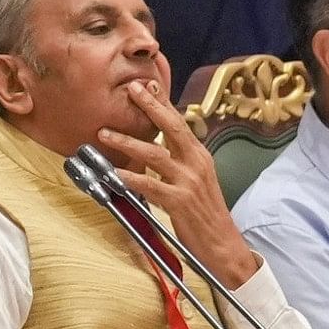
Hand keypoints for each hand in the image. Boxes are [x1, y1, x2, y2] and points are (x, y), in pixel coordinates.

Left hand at [92, 79, 264, 288]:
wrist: (223, 245)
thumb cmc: (206, 214)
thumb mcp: (198, 181)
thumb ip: (181, 162)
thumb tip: (159, 146)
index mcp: (200, 156)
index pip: (179, 122)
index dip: (163, 102)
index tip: (147, 84)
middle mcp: (196, 163)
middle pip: (171, 127)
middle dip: (150, 106)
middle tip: (130, 89)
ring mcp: (188, 182)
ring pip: (154, 153)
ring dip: (127, 141)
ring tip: (104, 133)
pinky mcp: (179, 202)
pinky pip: (150, 185)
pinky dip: (130, 177)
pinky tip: (114, 173)